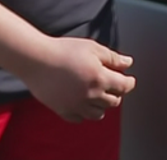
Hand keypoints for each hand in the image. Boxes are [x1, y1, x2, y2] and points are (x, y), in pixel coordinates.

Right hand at [19, 37, 136, 122]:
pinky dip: (84, 113)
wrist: (36, 59)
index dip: (129, 82)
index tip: (129, 79)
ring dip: (102, 105)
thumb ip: (113, 58)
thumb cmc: (64, 50)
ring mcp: (76, 105)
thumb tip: (128, 63)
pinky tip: (83, 103)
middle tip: (113, 84)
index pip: (124, 87)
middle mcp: (90, 95)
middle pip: (113, 102)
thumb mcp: (93, 48)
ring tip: (98, 95)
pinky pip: (79, 119)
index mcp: (100, 78)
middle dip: (116, 93)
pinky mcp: (63, 110)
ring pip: (98, 114)